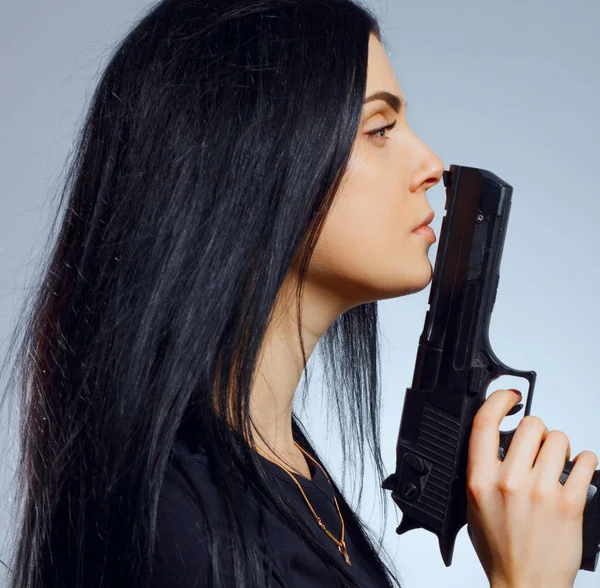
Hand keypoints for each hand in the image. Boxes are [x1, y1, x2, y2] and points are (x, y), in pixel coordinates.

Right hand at [466, 388, 597, 587]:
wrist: (526, 584)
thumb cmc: (499, 547)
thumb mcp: (472, 505)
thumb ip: (481, 470)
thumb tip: (495, 439)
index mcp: (480, 480)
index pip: (485, 423)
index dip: (499, 400)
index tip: (511, 397)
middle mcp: (510, 482)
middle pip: (530, 425)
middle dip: (536, 431)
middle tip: (535, 447)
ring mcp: (542, 492)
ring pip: (559, 440)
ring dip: (559, 447)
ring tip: (555, 465)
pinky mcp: (570, 504)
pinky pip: (585, 462)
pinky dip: (583, 463)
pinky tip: (575, 473)